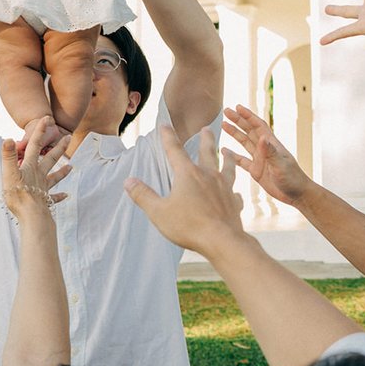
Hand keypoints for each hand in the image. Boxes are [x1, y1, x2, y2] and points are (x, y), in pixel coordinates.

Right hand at [0, 117, 70, 224]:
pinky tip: (66, 195)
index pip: (35, 145)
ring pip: (55, 177)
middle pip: (51, 158)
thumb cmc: (18, 195)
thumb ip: (9, 156)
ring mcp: (43, 188)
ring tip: (71, 167)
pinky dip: (60, 196)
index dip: (39, 131)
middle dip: (58, 147)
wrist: (31, 215)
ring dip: (63, 171)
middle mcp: (39, 175)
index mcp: (30, 167)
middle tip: (68, 137)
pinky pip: (53, 198)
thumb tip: (8, 139)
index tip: (46, 118)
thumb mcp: (9, 173)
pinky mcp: (44, 201)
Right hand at [125, 126, 248, 254]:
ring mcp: (225, 188)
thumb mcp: (159, 212)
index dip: (168, 137)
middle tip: (208, 128)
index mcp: (188, 175)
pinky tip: (236, 192)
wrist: (222, 240)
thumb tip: (129, 181)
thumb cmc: (189, 226)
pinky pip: (235, 193)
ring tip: (229, 151)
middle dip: (206, 138)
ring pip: (228, 167)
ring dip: (228, 158)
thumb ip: (143, 195)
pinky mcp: (234, 202)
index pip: (175, 150)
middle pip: (208, 152)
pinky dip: (235, 191)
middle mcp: (209, 176)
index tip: (165, 125)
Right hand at [221, 105, 317, 206]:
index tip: (237, 107)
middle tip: (226, 111)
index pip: (258, 126)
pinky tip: (224, 150)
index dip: (248, 116)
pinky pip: (242, 160)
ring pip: (244, 142)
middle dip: (238, 120)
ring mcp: (260, 159)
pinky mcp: (256, 171)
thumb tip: (262, 138)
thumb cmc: (292, 179)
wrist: (296, 194)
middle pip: (249, 130)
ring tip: (223, 125)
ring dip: (235, 133)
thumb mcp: (281, 165)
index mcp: (271, 145)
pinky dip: (232, 155)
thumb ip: (271, 153)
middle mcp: (265, 149)